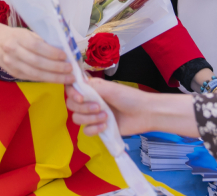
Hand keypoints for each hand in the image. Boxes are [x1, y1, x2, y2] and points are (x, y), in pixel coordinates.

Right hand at [0, 6, 73, 82]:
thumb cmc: (14, 35)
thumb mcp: (27, 32)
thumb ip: (41, 40)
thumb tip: (63, 48)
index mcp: (18, 38)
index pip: (37, 47)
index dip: (52, 53)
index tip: (65, 56)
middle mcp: (13, 52)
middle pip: (37, 63)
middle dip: (56, 68)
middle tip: (70, 70)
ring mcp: (11, 64)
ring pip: (34, 74)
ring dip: (53, 77)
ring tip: (67, 78)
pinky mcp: (13, 73)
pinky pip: (31, 78)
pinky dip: (45, 79)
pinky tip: (55, 79)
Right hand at [66, 78, 200, 136]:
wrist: (145, 114)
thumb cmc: (129, 97)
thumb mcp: (110, 88)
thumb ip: (91, 87)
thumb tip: (75, 85)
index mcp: (92, 89)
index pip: (72, 89)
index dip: (71, 93)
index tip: (80, 98)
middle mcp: (90, 101)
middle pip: (71, 106)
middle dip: (83, 108)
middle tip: (99, 107)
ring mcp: (93, 116)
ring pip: (77, 119)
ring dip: (90, 119)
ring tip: (106, 117)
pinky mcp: (99, 129)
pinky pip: (86, 131)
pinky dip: (94, 129)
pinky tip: (105, 126)